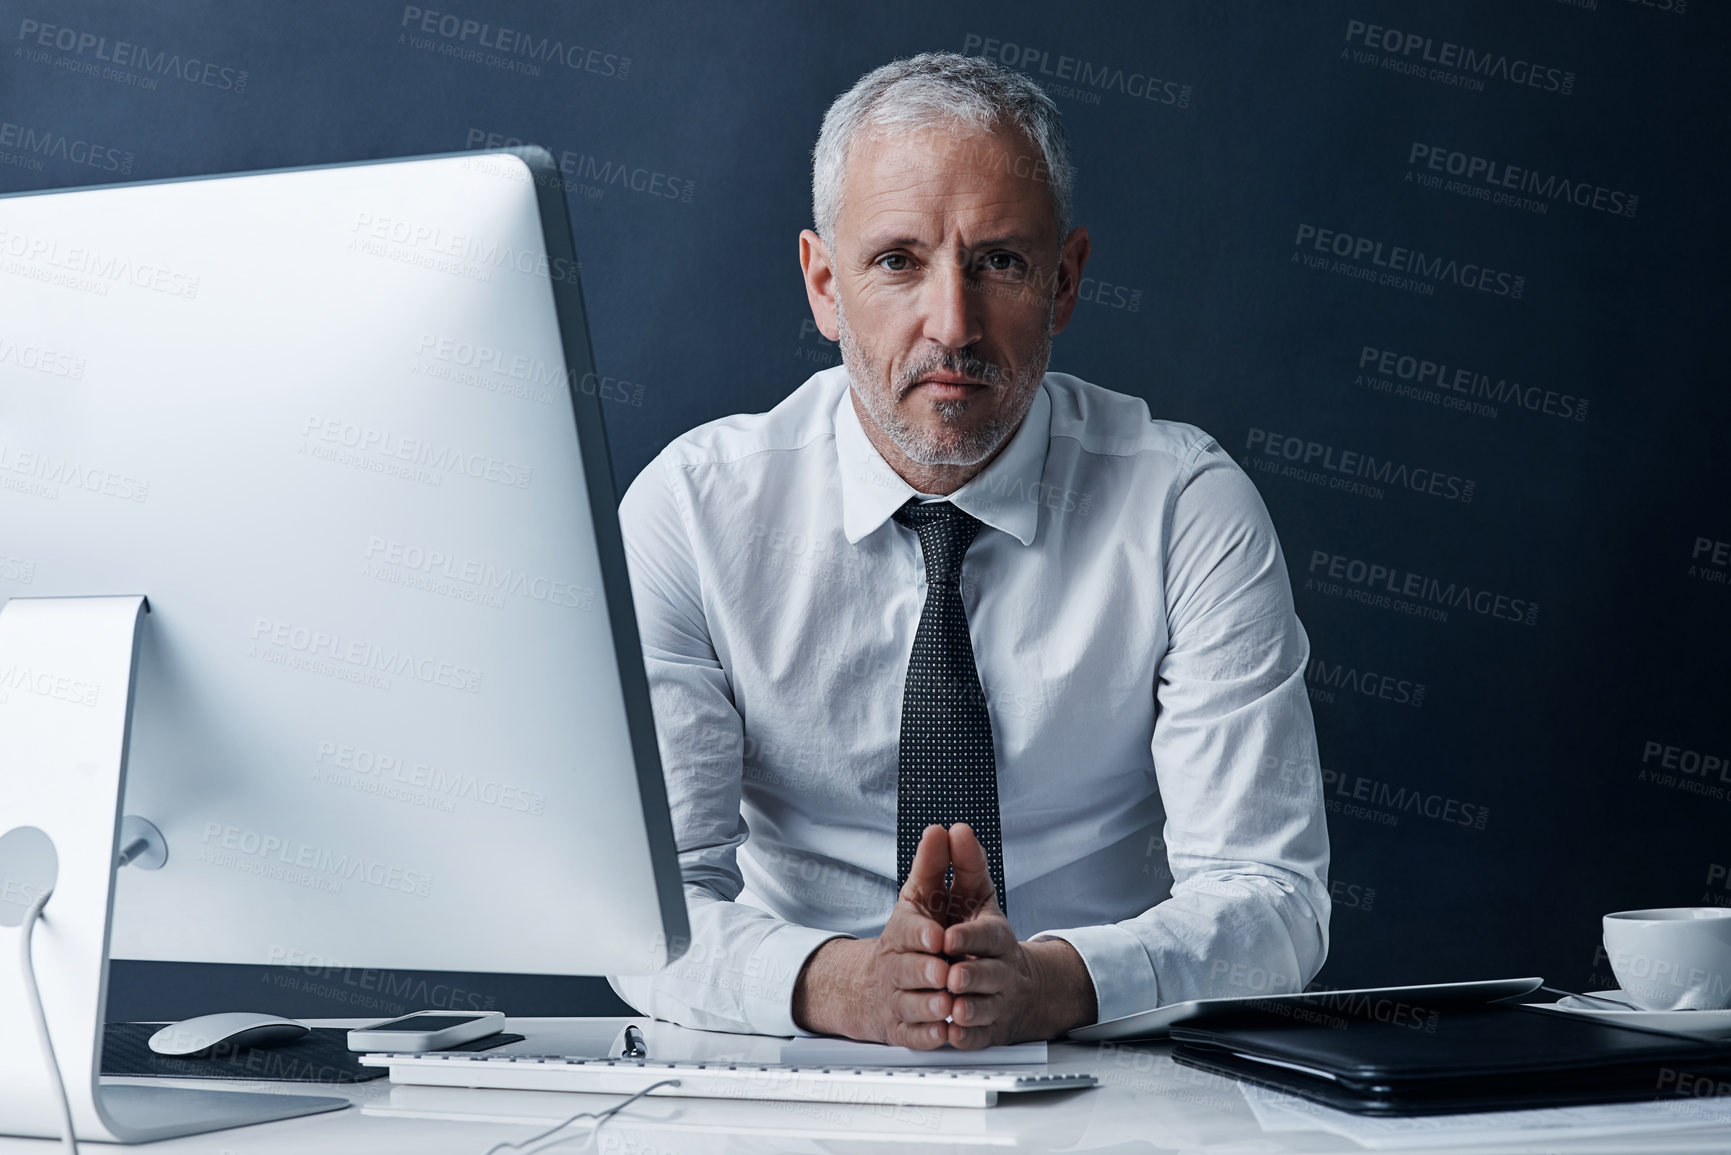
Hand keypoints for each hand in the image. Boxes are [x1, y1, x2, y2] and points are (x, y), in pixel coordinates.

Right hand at [791, 825, 956, 1047]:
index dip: (922, 935)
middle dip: (927, 972)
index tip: (938, 937)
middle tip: (945, 973)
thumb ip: (934, 865)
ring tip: (948, 1004)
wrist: (876, 985)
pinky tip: (944, 1033)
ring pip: (913, 1005)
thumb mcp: (922, 895)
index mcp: (903, 932)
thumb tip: (942, 829)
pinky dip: (930, 1036)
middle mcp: (898, 966)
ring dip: (931, 1005)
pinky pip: (915, 1035)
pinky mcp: (905, 1028)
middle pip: (910, 970)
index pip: (909, 931)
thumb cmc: (912, 935)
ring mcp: (899, 998)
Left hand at [939, 823, 1097, 1047]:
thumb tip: (953, 829)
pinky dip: (964, 1036)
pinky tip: (951, 1033)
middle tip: (950, 976)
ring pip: (982, 1008)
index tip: (946, 937)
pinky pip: (976, 1037)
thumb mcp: (971, 895)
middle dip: (968, 975)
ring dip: (967, 1008)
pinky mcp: (985, 1029)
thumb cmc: (980, 934)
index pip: (985, 934)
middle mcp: (998, 969)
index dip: (967, 937)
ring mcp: (994, 1001)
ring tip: (950, 1007)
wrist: (1009, 985)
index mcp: (994, 936)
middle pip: (987, 974)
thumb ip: (961, 864)